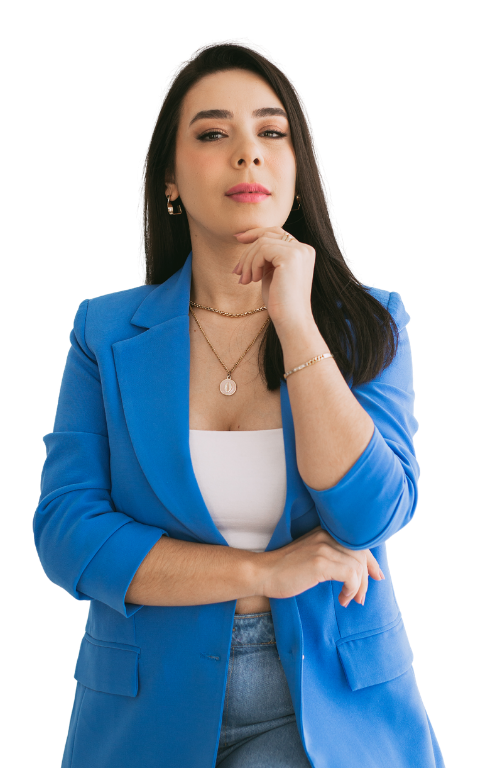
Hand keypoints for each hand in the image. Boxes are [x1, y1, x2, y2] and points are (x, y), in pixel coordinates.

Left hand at [232, 227, 315, 334]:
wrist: (291, 322)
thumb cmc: (280, 303)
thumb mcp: (272, 275)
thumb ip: (266, 259)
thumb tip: (248, 243)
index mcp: (302, 252)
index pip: (276, 233)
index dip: (256, 233)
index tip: (238, 238)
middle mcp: (304, 248)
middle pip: (268, 235)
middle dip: (248, 250)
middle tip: (237, 272)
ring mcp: (299, 251)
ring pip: (262, 242)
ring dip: (248, 262)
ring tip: (245, 281)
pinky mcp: (291, 257)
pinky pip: (263, 250)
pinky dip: (253, 264)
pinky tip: (254, 280)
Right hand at [256, 525, 383, 606]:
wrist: (263, 573)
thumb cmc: (284, 570)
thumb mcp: (310, 555)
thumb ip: (329, 555)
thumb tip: (353, 570)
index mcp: (324, 532)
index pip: (357, 542)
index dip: (371, 561)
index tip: (378, 576)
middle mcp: (326, 535)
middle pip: (361, 554)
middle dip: (366, 578)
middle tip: (362, 598)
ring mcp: (323, 547)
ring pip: (357, 566)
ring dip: (359, 588)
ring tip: (350, 600)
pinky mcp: (320, 562)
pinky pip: (350, 575)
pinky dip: (352, 589)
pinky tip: (342, 598)